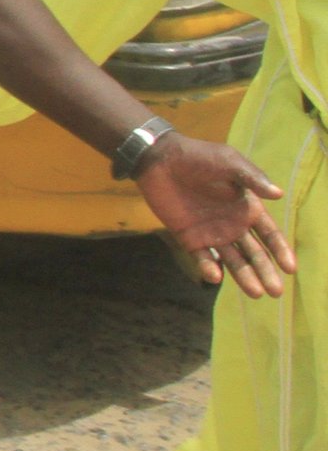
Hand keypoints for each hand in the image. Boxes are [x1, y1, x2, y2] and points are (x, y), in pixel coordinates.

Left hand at [136, 132, 293, 295]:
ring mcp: (211, 233)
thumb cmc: (199, 157)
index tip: (290, 268)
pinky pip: (202, 257)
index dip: (280, 251)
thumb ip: (251, 179)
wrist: (160, 159)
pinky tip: (215, 276)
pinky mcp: (189, 238)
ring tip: (256, 293)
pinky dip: (209, 268)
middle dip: (266, 272)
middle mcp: (233, 225)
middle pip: (254, 253)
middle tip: (275, 291)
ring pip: (233, 260)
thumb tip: (278, 194)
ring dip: (244, 276)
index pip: (269, 235)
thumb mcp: (229, 162)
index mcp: (247, 208)